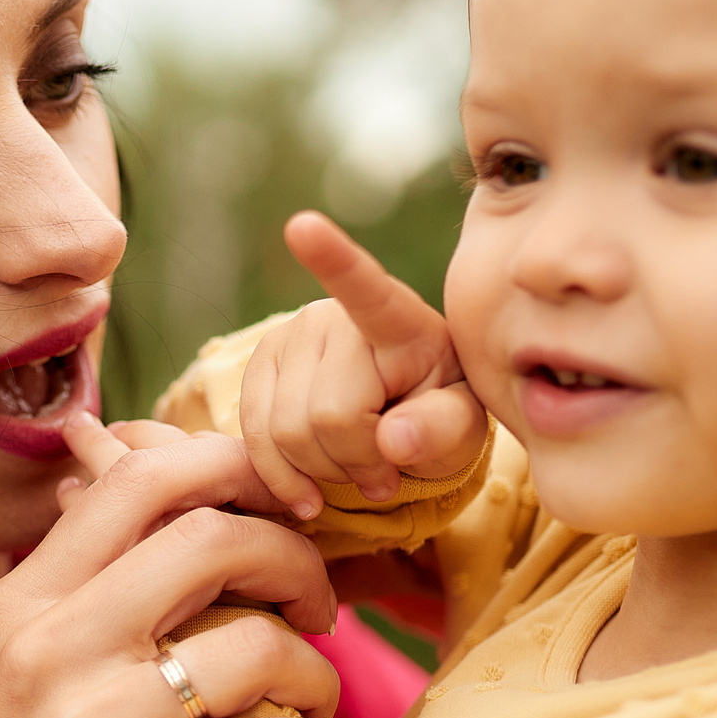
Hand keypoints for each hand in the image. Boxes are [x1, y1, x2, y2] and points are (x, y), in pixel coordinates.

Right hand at [0, 426, 350, 717]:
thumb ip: (81, 585)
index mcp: (21, 605)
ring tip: (306, 707)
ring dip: (317, 676)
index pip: (138, 483)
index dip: (231, 471)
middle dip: (294, 561)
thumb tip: (137, 467)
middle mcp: (49, 650)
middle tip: (316, 606)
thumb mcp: (22, 674)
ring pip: (263, 647)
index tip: (279, 508)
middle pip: (213, 538)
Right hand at [243, 211, 486, 505]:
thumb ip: (442, 431)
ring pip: (287, 434)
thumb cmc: (438, 416)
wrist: (395, 422)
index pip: (364, 289)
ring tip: (358, 472)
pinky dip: (282, 479)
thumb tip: (394, 441)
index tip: (302, 225)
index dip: (332, 258)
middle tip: (386, 474)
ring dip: (325, 474)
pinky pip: (255, 441)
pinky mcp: (254, 370)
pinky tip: (309, 492)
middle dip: (358, 462)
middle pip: (328, 415)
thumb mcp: (462, 428)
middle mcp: (329, 317)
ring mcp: (284, 339)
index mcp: (396, 319)